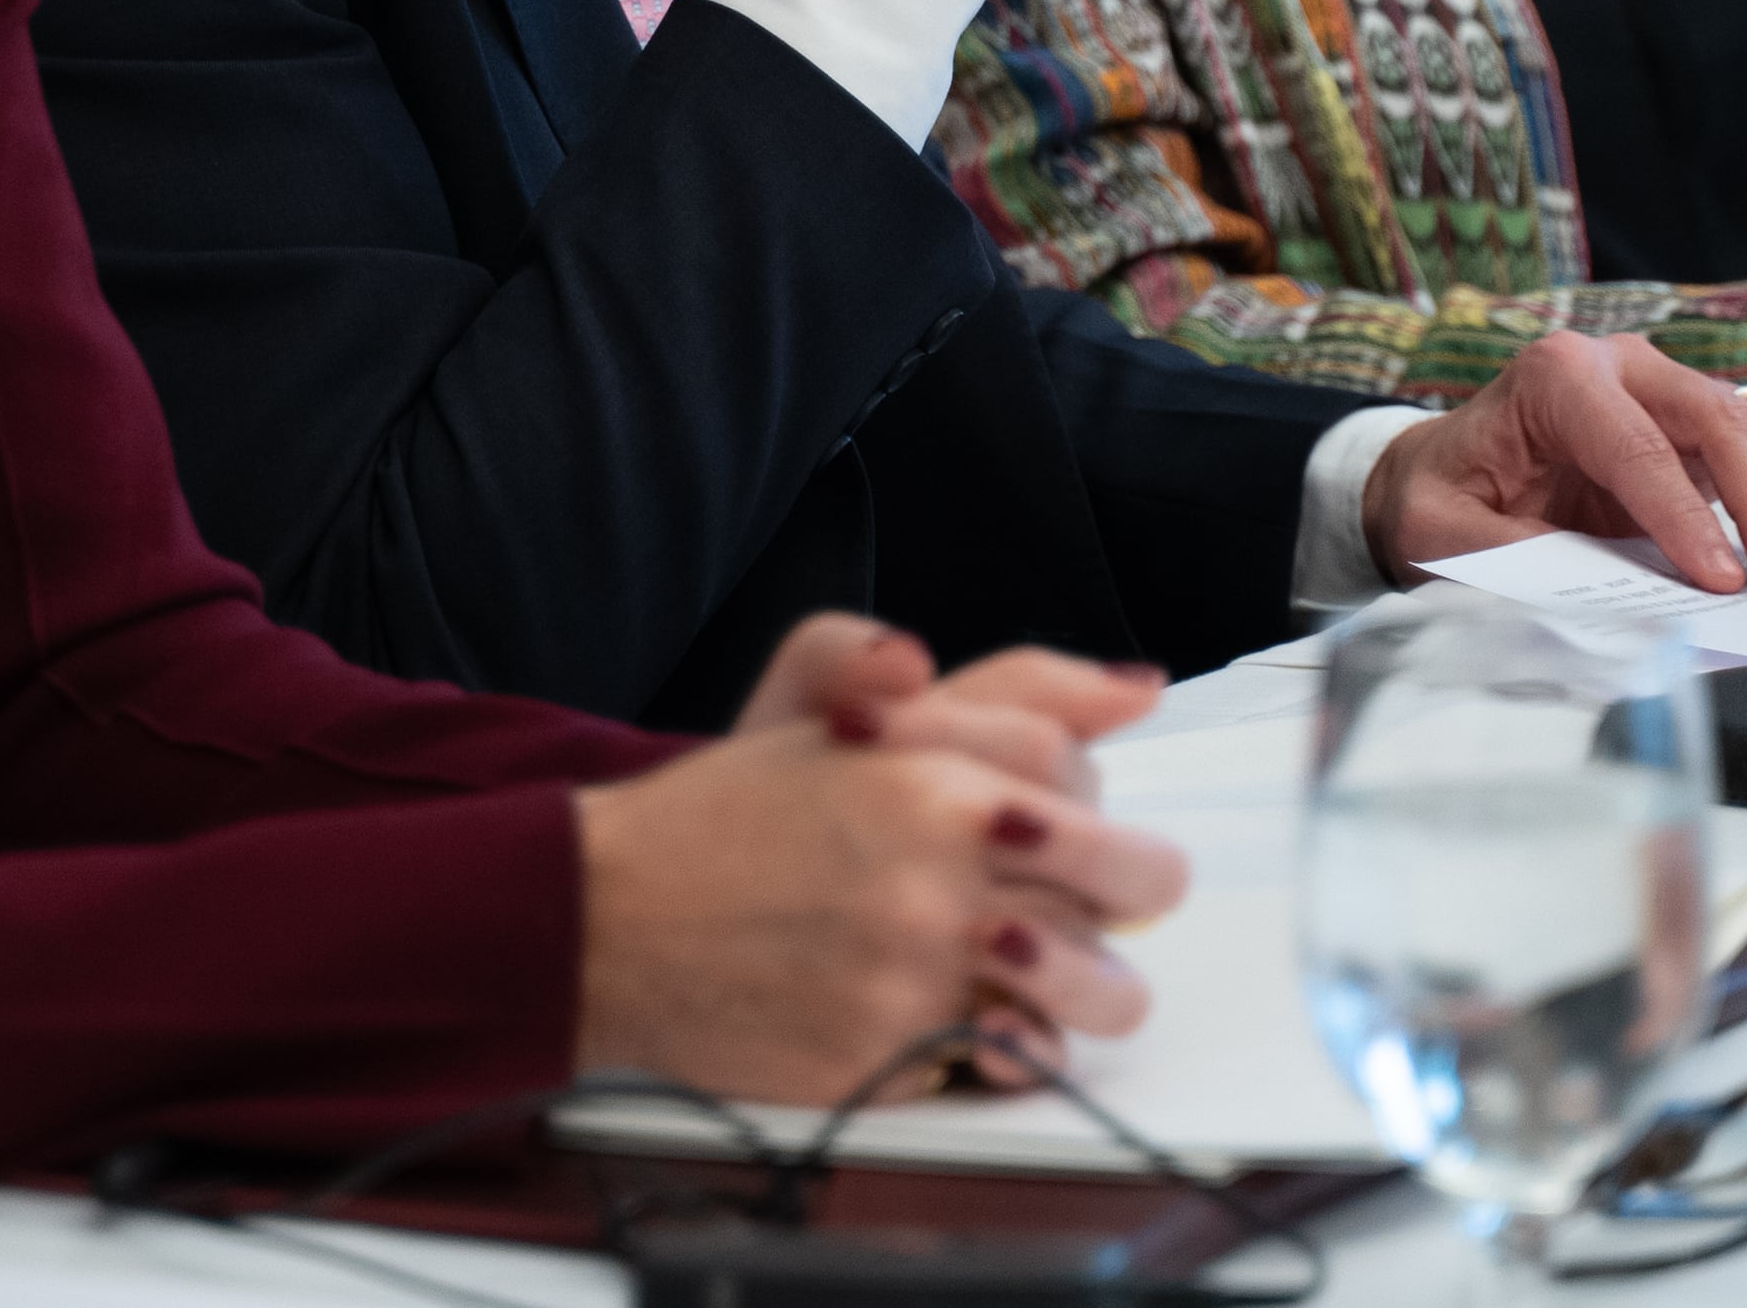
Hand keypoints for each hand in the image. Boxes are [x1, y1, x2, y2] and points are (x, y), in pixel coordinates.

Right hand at [576, 644, 1188, 1100]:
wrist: (611, 918)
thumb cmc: (728, 811)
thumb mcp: (837, 696)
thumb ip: (996, 685)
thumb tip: (1134, 687)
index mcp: (935, 774)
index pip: (1089, 770)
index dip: (1079, 793)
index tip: (1050, 817)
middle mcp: (939, 874)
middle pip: (1135, 882)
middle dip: (1127, 885)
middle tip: (1082, 896)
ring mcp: (919, 976)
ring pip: (1098, 991)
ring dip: (1086, 980)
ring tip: (1034, 967)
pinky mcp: (891, 1061)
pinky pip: (1013, 1061)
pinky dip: (1005, 1045)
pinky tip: (963, 1016)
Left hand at [1359, 331, 1746, 593]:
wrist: (1449, 470)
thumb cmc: (1445, 494)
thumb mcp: (1441, 528)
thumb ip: (1501, 554)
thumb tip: (1579, 595)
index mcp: (1555, 378)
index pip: (1638, 447)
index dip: (1686, 517)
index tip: (1719, 582)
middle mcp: (1620, 366)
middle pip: (1716, 419)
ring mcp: (1665, 388)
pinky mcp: (1696, 421)